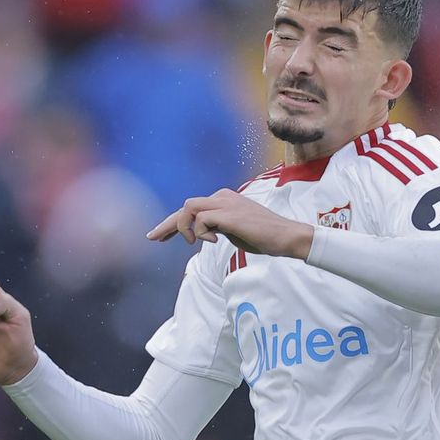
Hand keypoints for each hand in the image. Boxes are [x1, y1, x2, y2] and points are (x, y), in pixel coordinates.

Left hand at [148, 189, 313, 258]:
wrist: (286, 237)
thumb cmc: (265, 237)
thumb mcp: (235, 231)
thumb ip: (218, 227)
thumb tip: (202, 233)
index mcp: (223, 199)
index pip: (192, 209)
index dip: (172, 223)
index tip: (159, 236)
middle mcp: (222, 197)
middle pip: (185, 207)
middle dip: (167, 225)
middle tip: (152, 238)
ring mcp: (225, 203)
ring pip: (188, 208)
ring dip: (185, 227)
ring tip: (194, 243)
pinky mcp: (229, 214)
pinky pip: (202, 220)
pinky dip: (202, 233)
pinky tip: (214, 241)